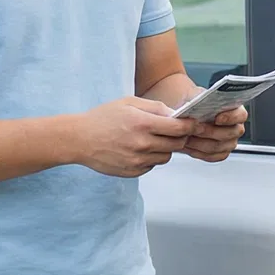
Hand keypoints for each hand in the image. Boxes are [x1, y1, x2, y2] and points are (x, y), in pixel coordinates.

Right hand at [72, 98, 197, 176]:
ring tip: (152, 139)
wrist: (79, 139)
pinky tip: (139, 149)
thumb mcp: (129, 103)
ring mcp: (137, 160)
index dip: (190, 125)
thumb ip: (155, 108)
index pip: (179, 128)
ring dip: (165, 148)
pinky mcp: (132, 171)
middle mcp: (142, 144)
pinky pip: (152, 165)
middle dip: (180, 137)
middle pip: (177, 144)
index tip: (194, 123)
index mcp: (143, 123)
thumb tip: (176, 114)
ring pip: (166, 156)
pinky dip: (152, 157)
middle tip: (175, 131)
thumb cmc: (103, 118)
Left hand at [183, 104, 246, 162]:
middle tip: (195, 128)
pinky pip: (212, 156)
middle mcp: (236, 127)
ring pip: (219, 147)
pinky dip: (199, 152)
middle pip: (230, 133)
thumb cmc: (193, 104)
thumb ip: (201, 101)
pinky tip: (188, 145)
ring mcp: (230, 142)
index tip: (217, 118)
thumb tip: (198, 105)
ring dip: (201, 143)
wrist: (185, 114)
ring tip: (187, 136)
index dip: (231, 117)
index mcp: (235, 110)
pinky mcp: (220, 153)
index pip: (241, 115)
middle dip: (210, 131)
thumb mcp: (195, 98)